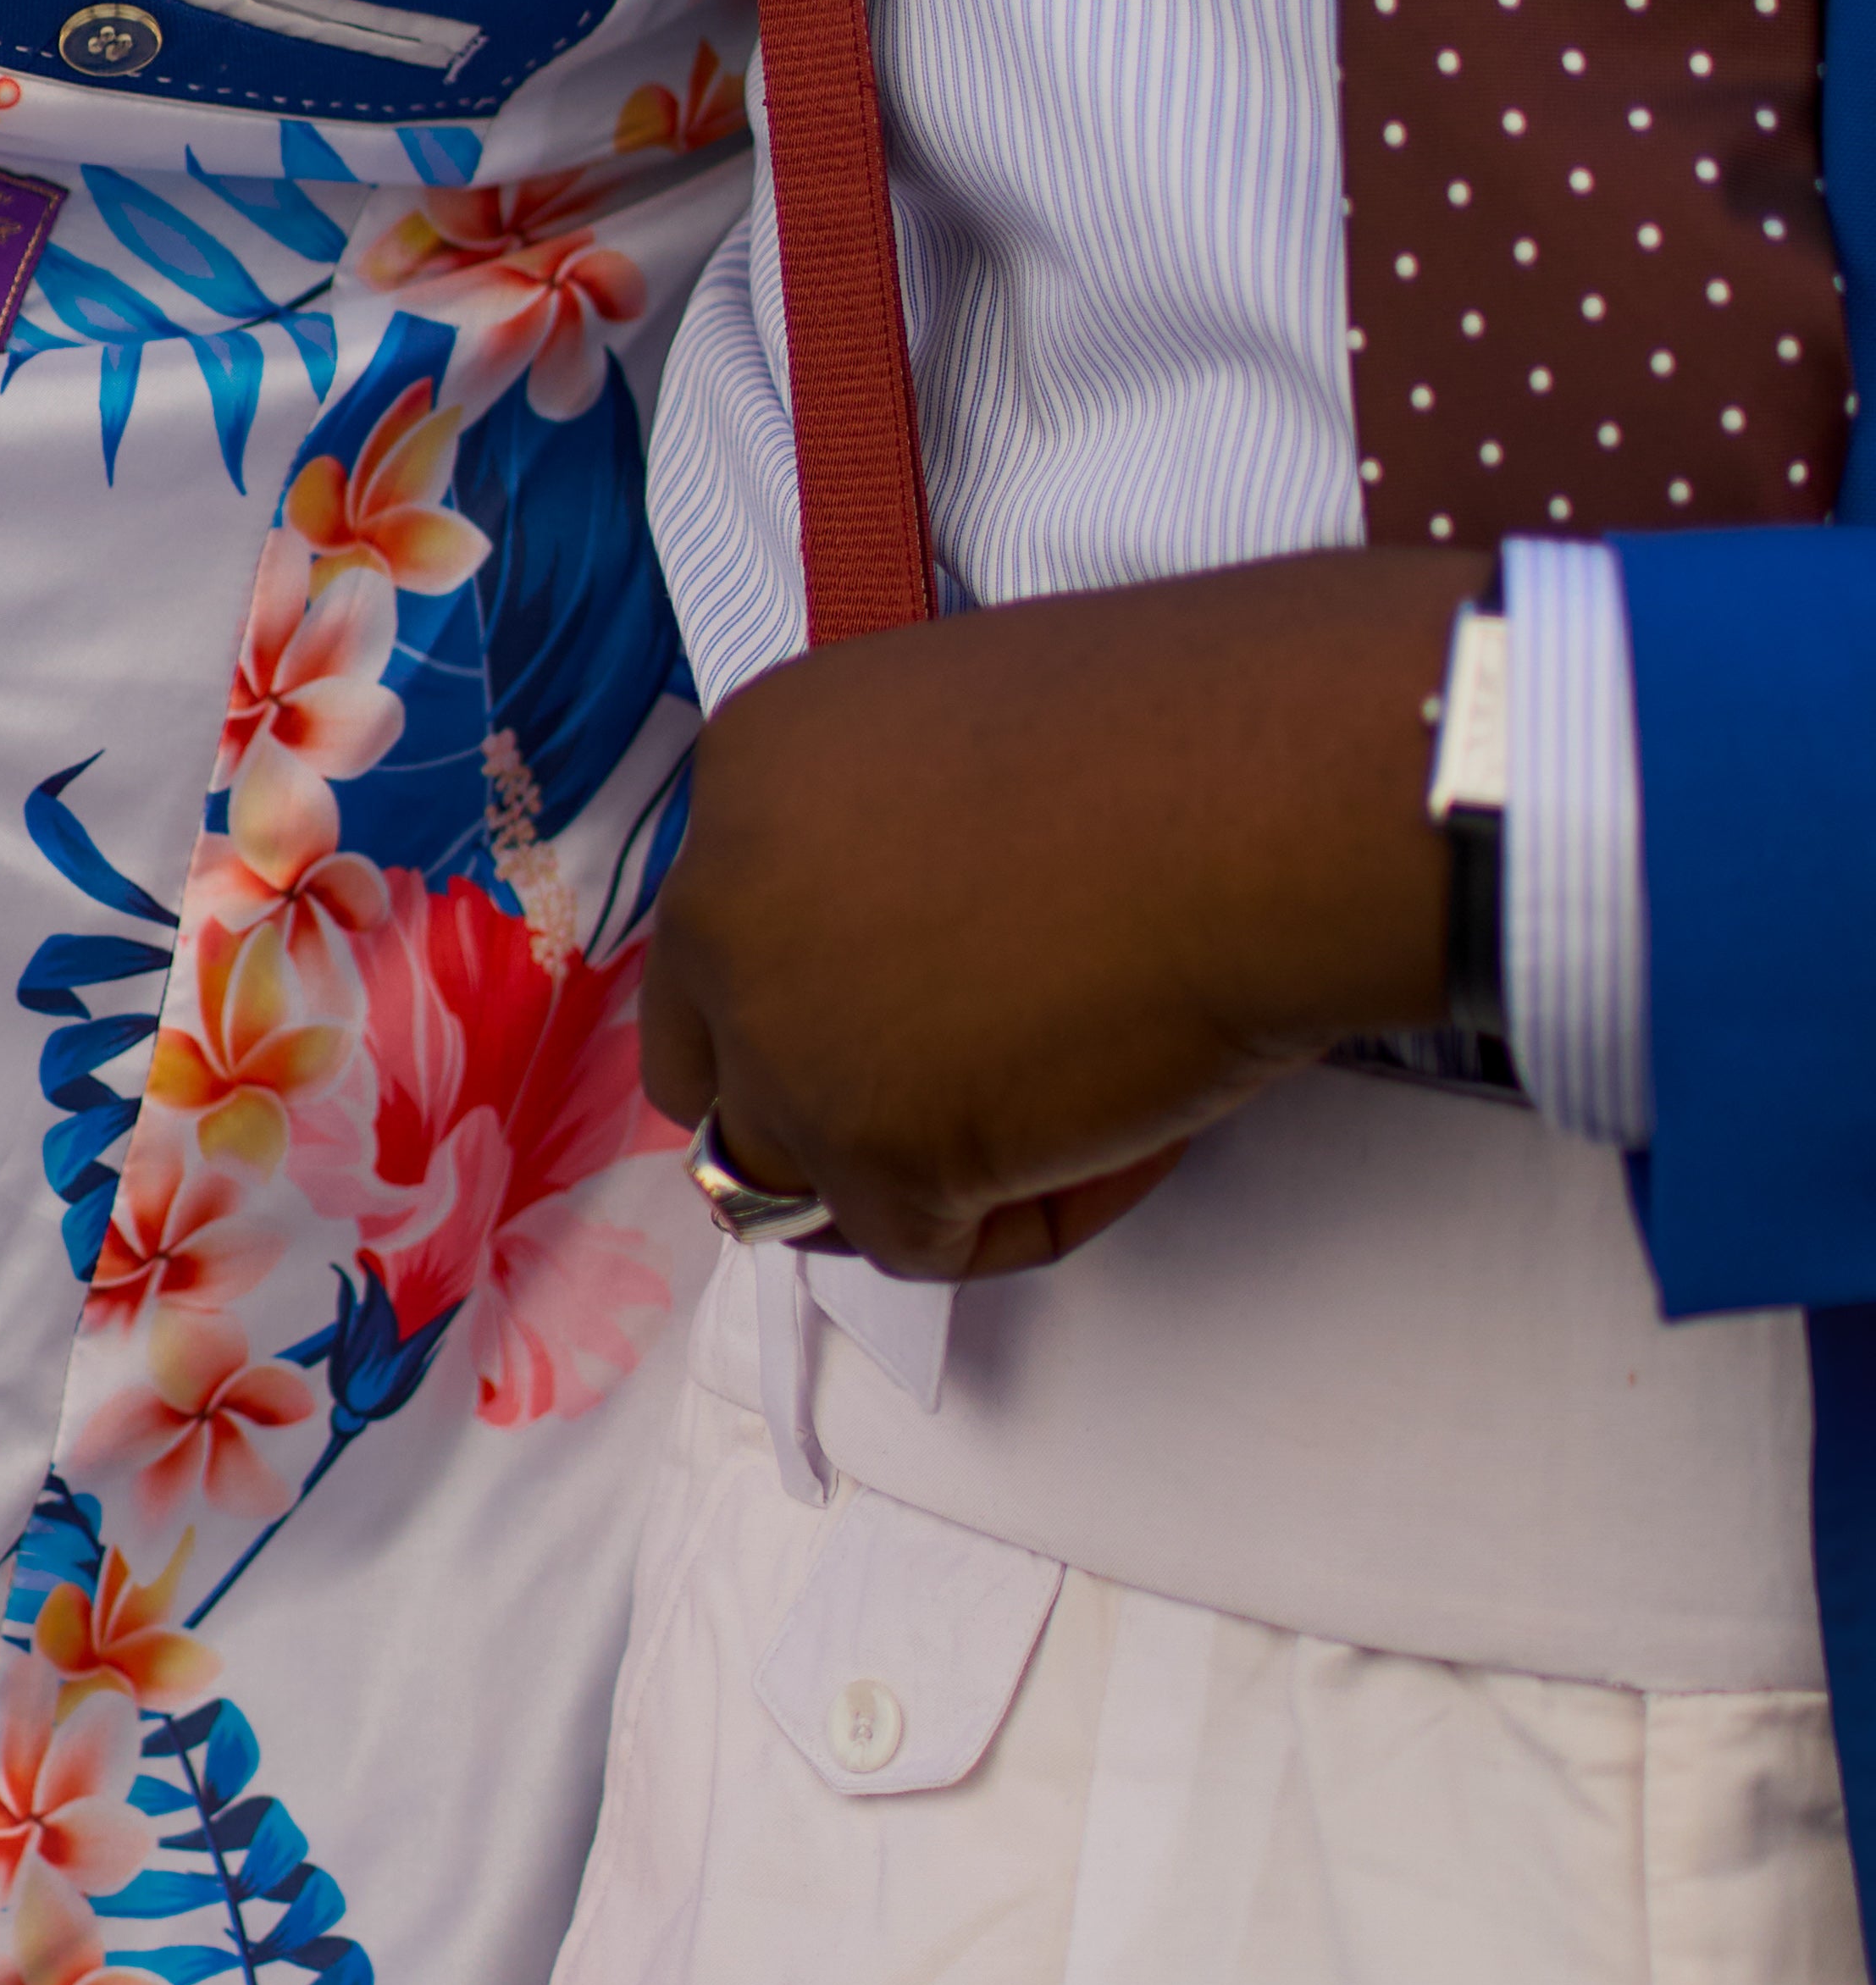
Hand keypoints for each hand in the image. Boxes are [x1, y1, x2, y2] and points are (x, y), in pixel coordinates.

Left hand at [642, 547, 1482, 1281]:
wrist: (1270, 792)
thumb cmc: (1187, 741)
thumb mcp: (970, 745)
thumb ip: (893, 846)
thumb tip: (910, 968)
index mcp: (751, 770)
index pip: (722, 933)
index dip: (823, 992)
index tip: (928, 1010)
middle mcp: (725, 897)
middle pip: (714, 1067)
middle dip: (819, 1105)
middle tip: (956, 1110)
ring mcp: (783, 1032)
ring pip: (798, 1175)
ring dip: (921, 1168)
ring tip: (1081, 1107)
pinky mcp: (871, 1149)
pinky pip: (925, 1242)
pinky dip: (1036, 1212)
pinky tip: (1137, 1130)